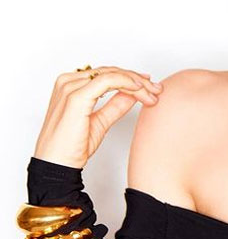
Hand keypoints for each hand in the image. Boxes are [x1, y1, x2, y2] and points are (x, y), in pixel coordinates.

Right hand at [33, 66, 164, 168]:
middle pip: (111, 72)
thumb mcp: (100, 121)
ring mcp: (70, 87)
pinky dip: (127, 83)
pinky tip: (140, 90)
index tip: (150, 88)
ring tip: (153, 94)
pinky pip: (107, 81)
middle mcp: (68, 82)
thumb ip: (115, 105)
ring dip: (136, 82)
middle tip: (157, 90)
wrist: (57, 166)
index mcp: (70, 86)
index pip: (106, 74)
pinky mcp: (76, 96)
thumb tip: (133, 94)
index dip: (131, 79)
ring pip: (112, 74)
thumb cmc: (71, 148)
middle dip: (138, 80)